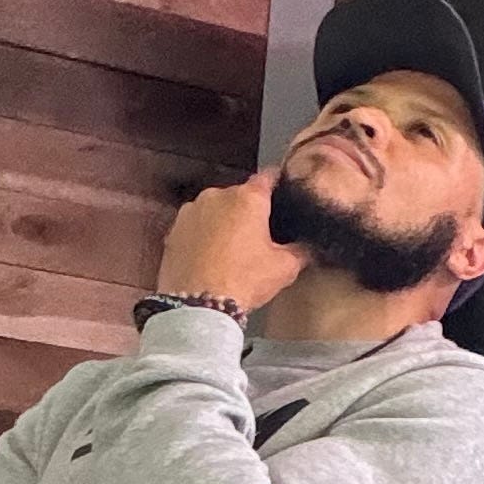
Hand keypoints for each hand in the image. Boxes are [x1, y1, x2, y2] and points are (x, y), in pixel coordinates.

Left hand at [153, 170, 308, 316]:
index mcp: (248, 198)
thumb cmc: (244, 280)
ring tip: (231, 249)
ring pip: (215, 209)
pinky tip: (210, 257)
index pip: (268, 177)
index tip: (284, 193)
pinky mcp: (173, 229)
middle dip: (249, 211)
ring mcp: (191, 211)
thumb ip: (302, 250)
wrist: (197, 306)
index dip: (279, 184)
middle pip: (240, 196)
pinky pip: (196, 226)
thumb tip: (310, 245)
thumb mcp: (285, 268)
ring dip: (224, 222)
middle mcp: (217, 195)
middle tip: (259, 236)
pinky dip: (204, 235)